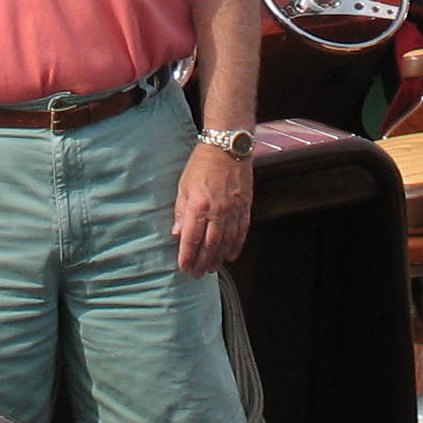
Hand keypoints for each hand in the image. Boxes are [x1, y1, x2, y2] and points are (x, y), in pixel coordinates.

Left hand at [173, 147, 251, 276]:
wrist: (228, 147)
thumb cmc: (201, 165)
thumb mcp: (184, 185)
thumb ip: (181, 211)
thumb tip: (177, 234)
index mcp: (198, 205)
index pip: (191, 237)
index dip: (188, 255)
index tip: (184, 268)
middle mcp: (217, 210)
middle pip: (209, 244)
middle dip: (202, 262)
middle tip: (197, 274)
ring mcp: (233, 210)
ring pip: (226, 241)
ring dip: (218, 258)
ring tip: (212, 269)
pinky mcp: (245, 206)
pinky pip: (241, 231)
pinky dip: (236, 246)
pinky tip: (230, 256)